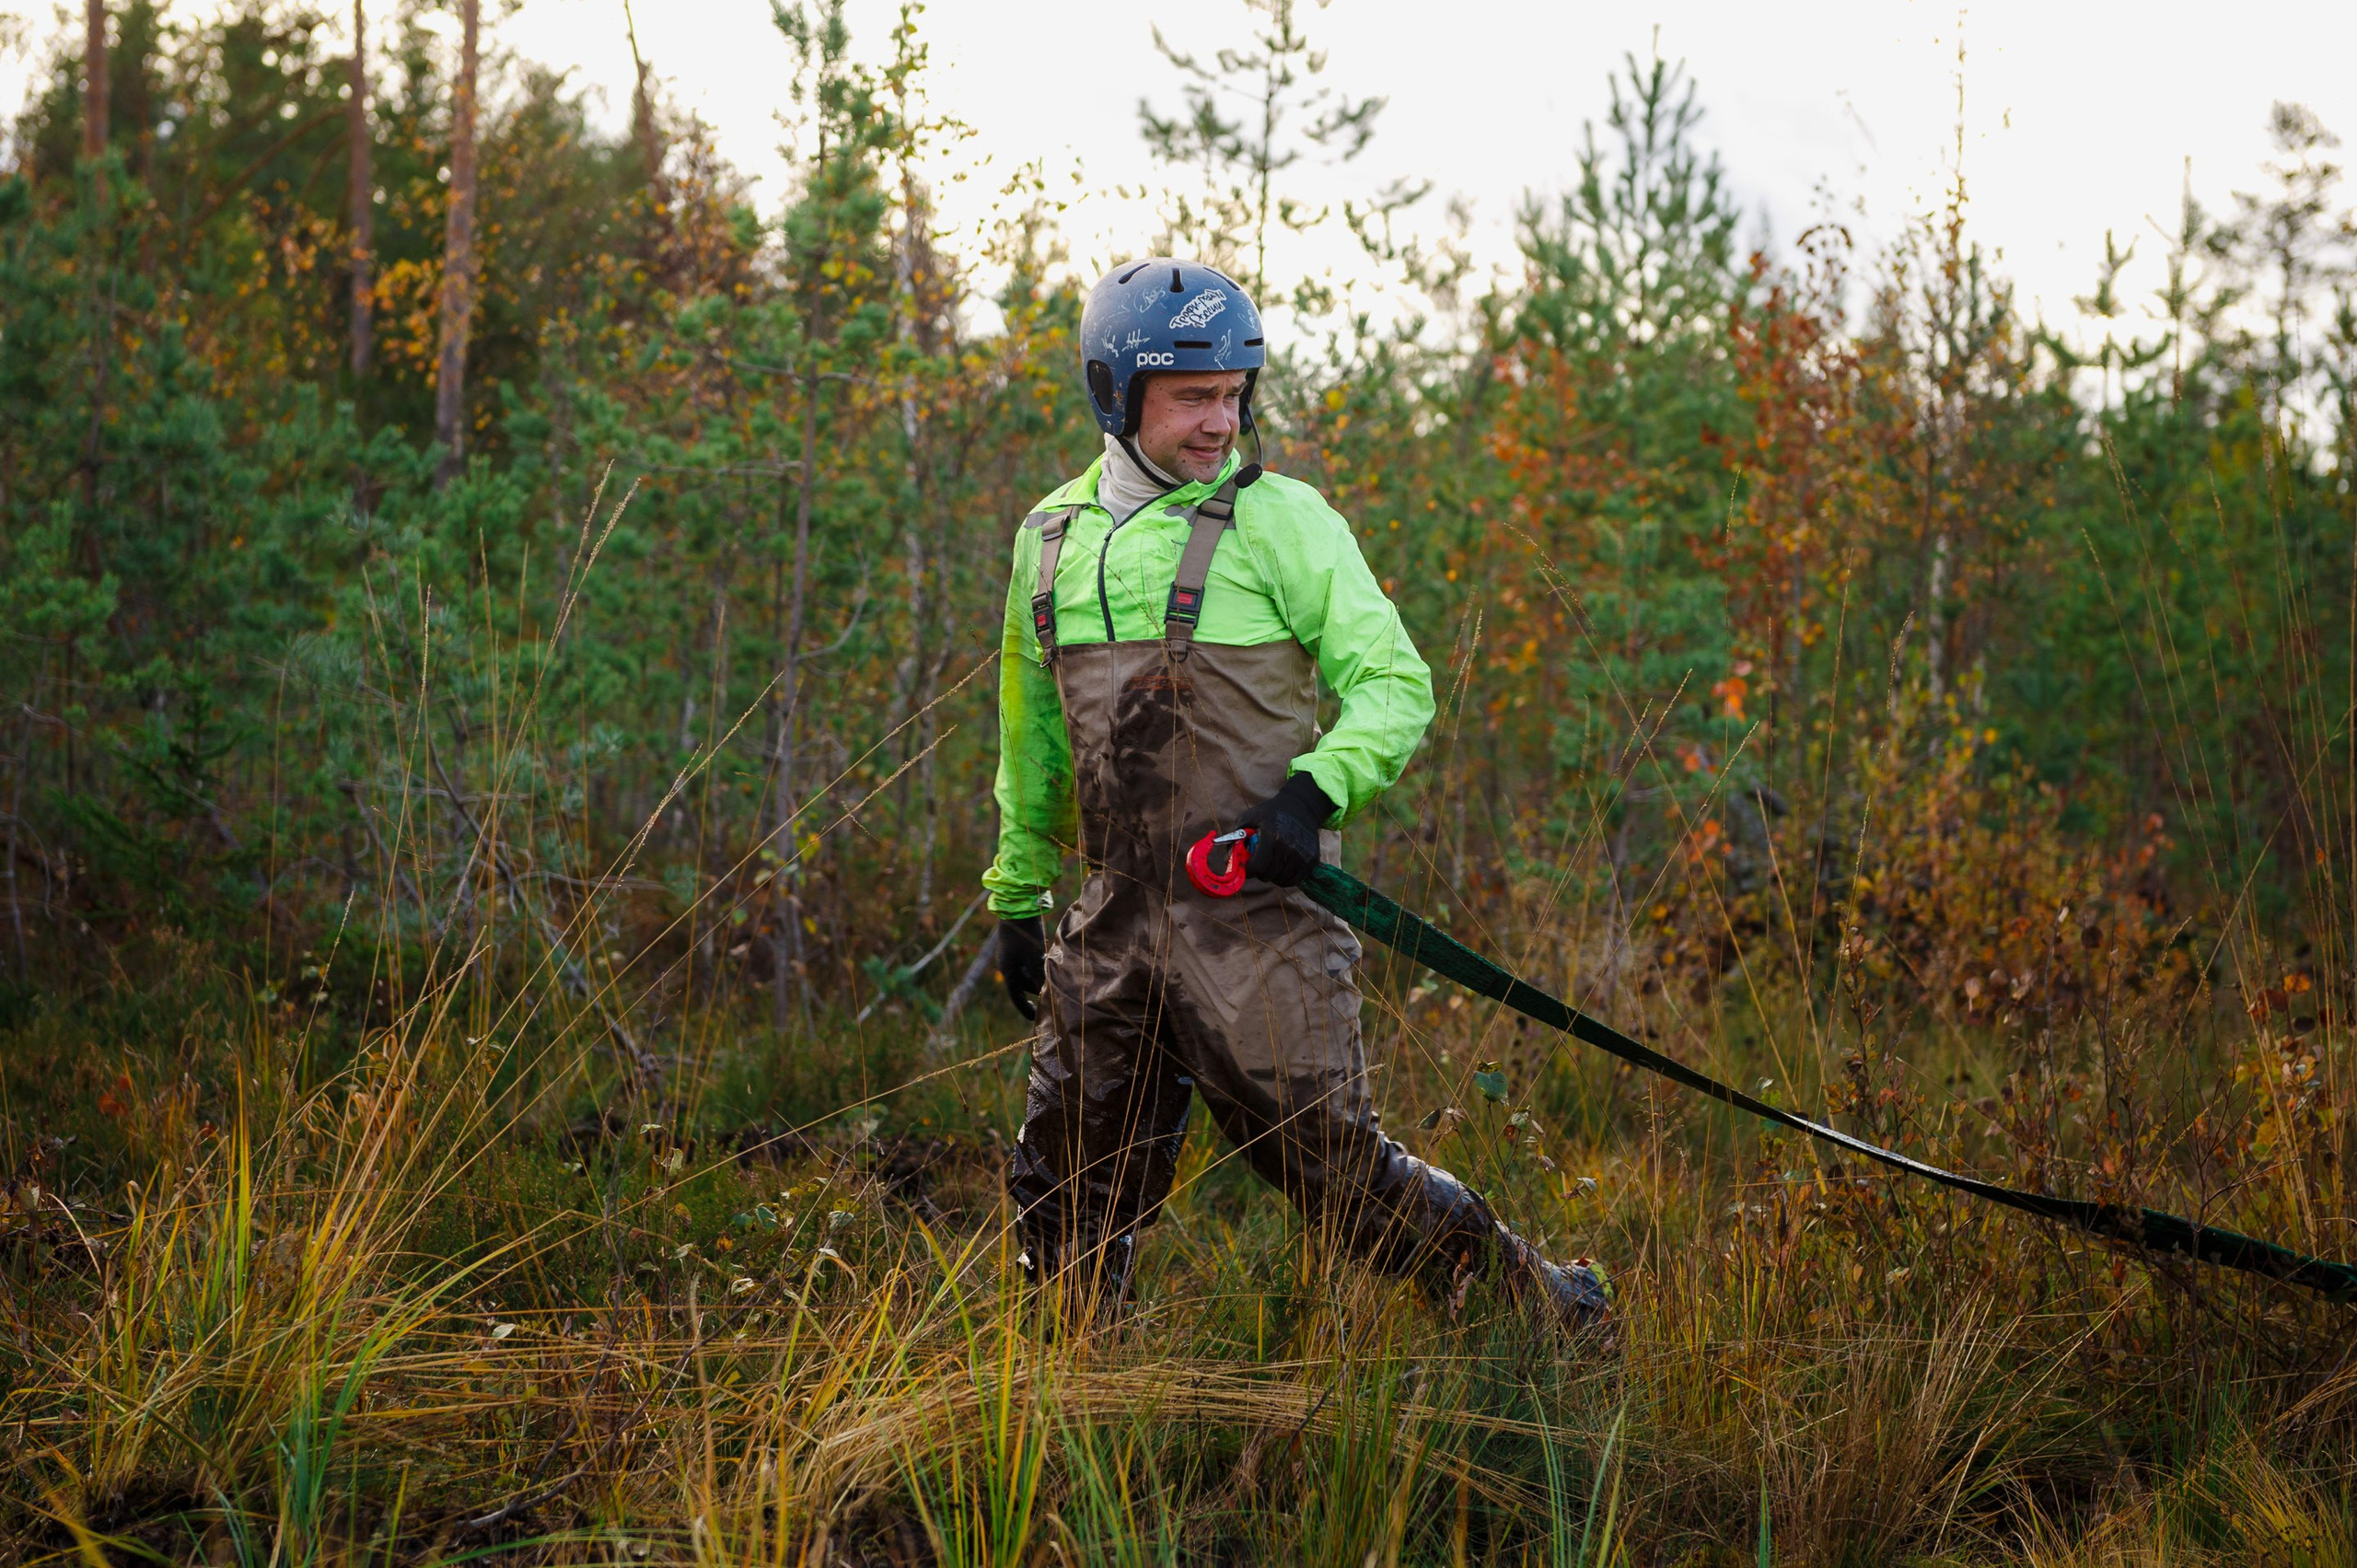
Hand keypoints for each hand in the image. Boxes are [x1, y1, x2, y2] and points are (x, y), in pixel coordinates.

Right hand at [997, 916, 1045, 1019]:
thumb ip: (1039, 977)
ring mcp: (1012, 955)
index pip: (1016, 997)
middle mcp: (1008, 965)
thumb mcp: (1035, 958)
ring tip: (1054, 979)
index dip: (1026, 1009)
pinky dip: (1038, 966)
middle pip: (1024, 985)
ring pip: (1027, 972)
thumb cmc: (1025, 935)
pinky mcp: (1018, 945)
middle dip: (1037, 990)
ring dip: (1039, 977)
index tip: (1035, 1018)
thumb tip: (1045, 993)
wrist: (1018, 907)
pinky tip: (1049, 964)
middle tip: (1053, 995)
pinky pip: (1028, 962)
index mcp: (1008, 971)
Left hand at [1235, 772, 1335, 887]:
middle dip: (1259, 871)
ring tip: (1272, 862)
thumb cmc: (1270, 813)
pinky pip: (1294, 880)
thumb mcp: (1249, 817)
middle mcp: (1289, 848)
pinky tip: (1282, 866)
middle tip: (1259, 862)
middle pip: (1267, 875)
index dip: (1248, 870)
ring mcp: (1302, 855)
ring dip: (1273, 875)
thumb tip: (1227, 862)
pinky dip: (1285, 877)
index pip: (1257, 866)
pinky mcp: (1312, 861)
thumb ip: (1235, 839)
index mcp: (1272, 836)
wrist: (1301, 807)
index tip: (1246, 866)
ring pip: (1280, 880)